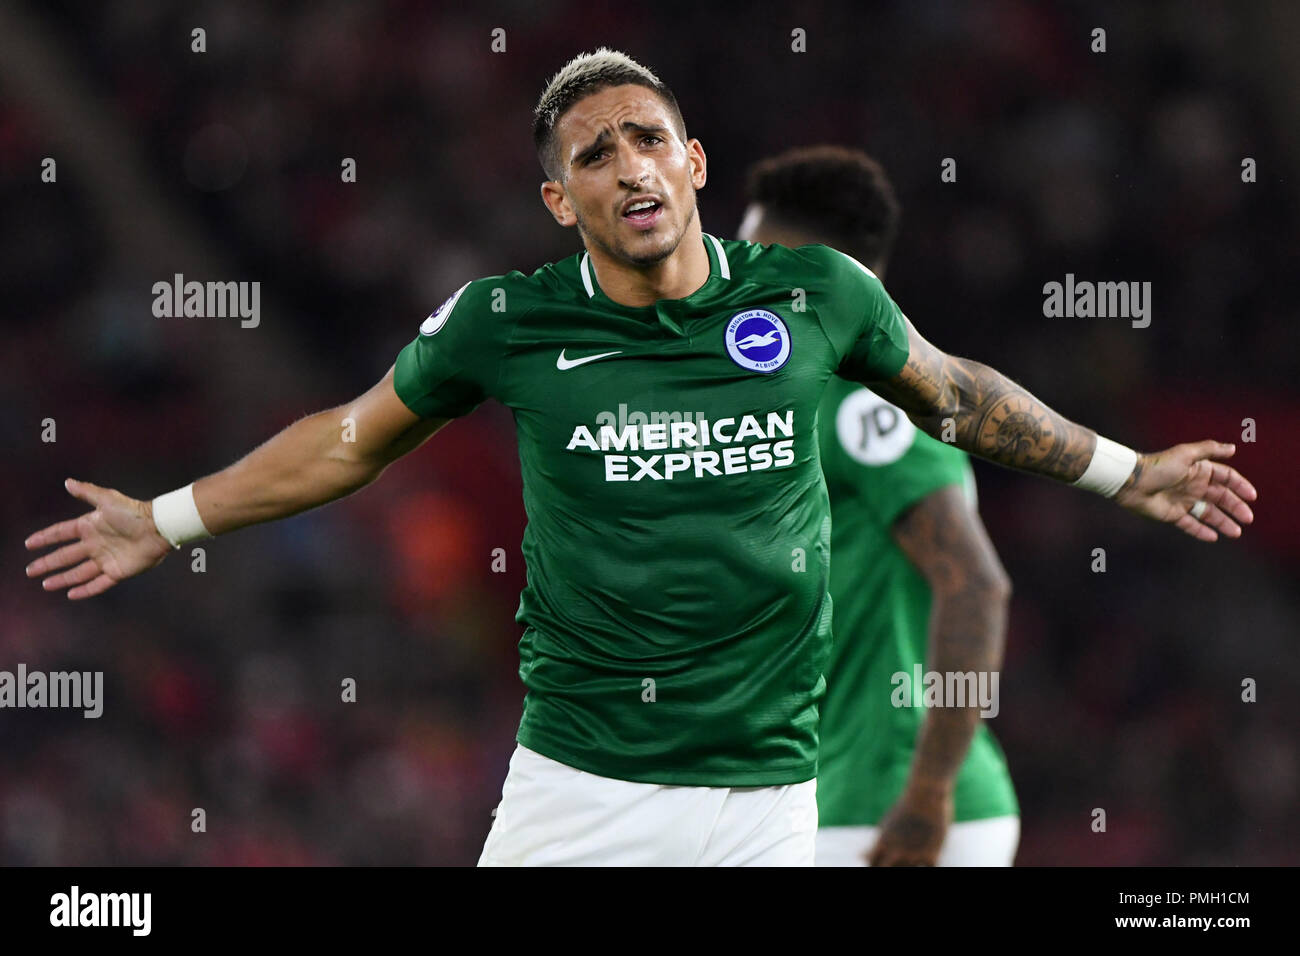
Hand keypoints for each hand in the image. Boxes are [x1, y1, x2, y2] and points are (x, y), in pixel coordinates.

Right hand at [25, 478, 172, 598]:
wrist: (158, 527)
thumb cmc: (134, 512)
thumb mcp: (107, 499)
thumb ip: (87, 492)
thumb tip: (68, 482)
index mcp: (90, 527)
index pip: (61, 533)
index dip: (45, 538)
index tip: (29, 544)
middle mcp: (95, 544)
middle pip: (65, 556)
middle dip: (47, 563)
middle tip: (30, 571)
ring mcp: (106, 559)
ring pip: (78, 572)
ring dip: (62, 578)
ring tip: (45, 585)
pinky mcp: (117, 572)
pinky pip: (98, 584)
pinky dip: (85, 590)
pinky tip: (71, 594)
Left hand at [868, 781, 953, 866]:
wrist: (926, 795)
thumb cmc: (906, 808)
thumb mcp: (886, 824)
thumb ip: (877, 843)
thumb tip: (861, 857)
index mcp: (882, 843)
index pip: (872, 864)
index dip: (875, 865)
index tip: (881, 860)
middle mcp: (896, 852)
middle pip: (885, 870)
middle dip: (888, 866)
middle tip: (895, 860)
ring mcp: (914, 855)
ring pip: (908, 872)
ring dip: (909, 866)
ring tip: (911, 856)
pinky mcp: (932, 856)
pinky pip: (927, 870)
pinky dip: (926, 867)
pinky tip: (926, 862)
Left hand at [1114, 442, 1256, 541]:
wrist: (1132, 482)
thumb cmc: (1159, 466)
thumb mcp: (1186, 454)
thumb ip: (1210, 450)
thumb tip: (1233, 448)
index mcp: (1199, 470)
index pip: (1226, 478)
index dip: (1240, 486)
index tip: (1252, 497)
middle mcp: (1194, 486)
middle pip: (1221, 498)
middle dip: (1236, 508)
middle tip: (1248, 519)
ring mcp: (1184, 501)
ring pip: (1208, 514)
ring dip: (1223, 523)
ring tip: (1236, 532)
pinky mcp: (1172, 515)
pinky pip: (1190, 525)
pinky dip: (1201, 531)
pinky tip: (1214, 537)